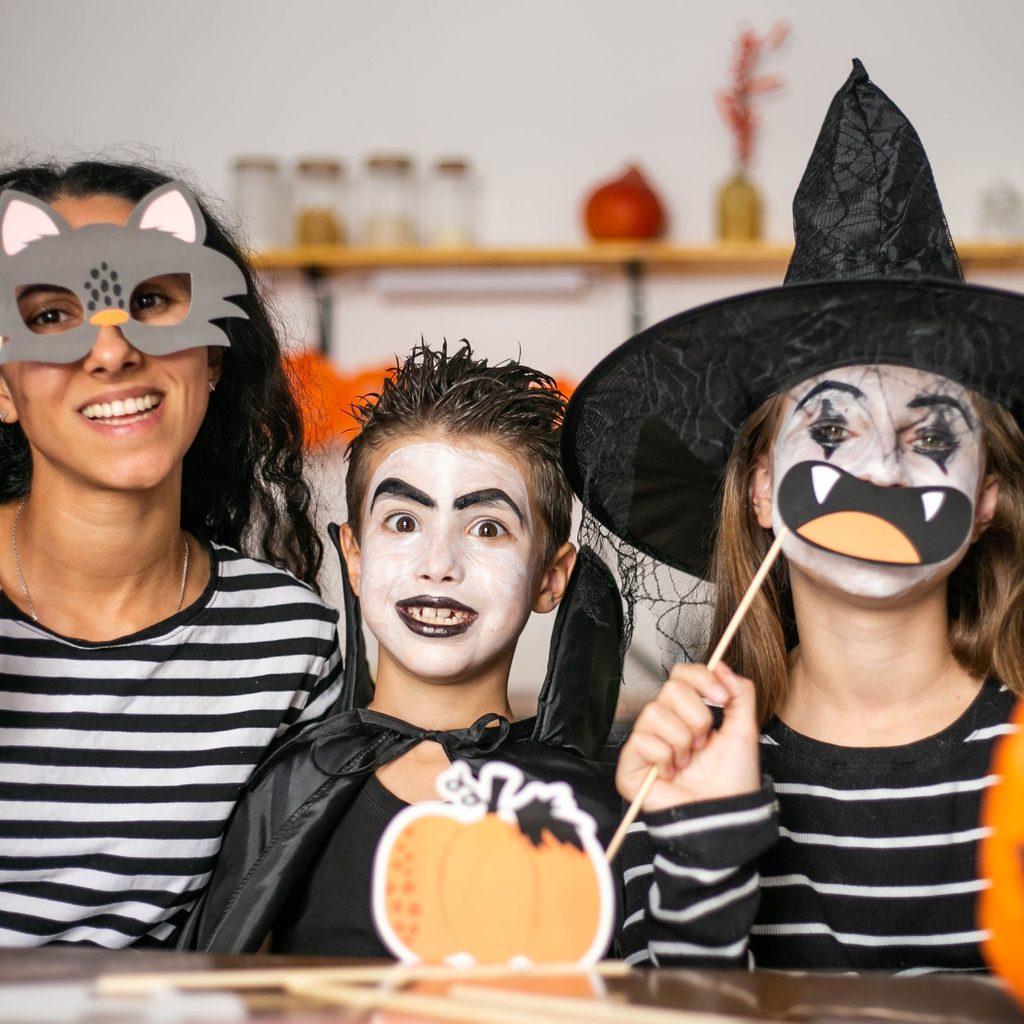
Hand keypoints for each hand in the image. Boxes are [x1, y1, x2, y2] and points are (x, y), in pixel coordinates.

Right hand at [616, 662, 761, 812]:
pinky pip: (642, 741)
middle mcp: (664, 722)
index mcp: (688, 712)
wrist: (724, 816)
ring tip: (687, 762)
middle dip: (696, 718)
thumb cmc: (732, 781)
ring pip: (654, 713)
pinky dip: (663, 758)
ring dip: (681, 741)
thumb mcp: (745, 731)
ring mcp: (645, 742)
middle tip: (703, 743)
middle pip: (670, 689)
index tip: (721, 697)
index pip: (681, 674)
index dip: (701, 679)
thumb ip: (740, 693)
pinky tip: (670, 773)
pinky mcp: (630, 764)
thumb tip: (720, 664)